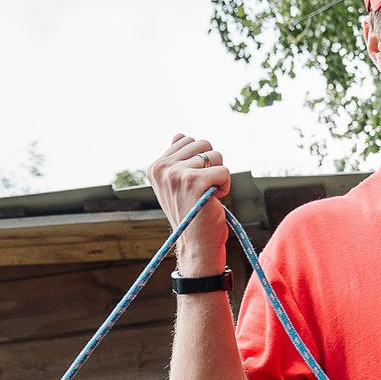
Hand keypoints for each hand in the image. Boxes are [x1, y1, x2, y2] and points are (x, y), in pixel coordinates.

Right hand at [144, 134, 231, 274]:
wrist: (195, 245)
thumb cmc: (191, 214)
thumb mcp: (178, 184)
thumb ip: (177, 159)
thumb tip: (179, 135)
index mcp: (155, 167)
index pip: (187, 140)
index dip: (198, 160)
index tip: (192, 183)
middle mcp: (162, 169)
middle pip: (203, 143)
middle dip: (210, 164)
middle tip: (203, 189)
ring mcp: (176, 175)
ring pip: (215, 155)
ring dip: (218, 175)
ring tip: (208, 195)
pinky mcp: (195, 182)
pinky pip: (224, 170)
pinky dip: (225, 186)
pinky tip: (215, 200)